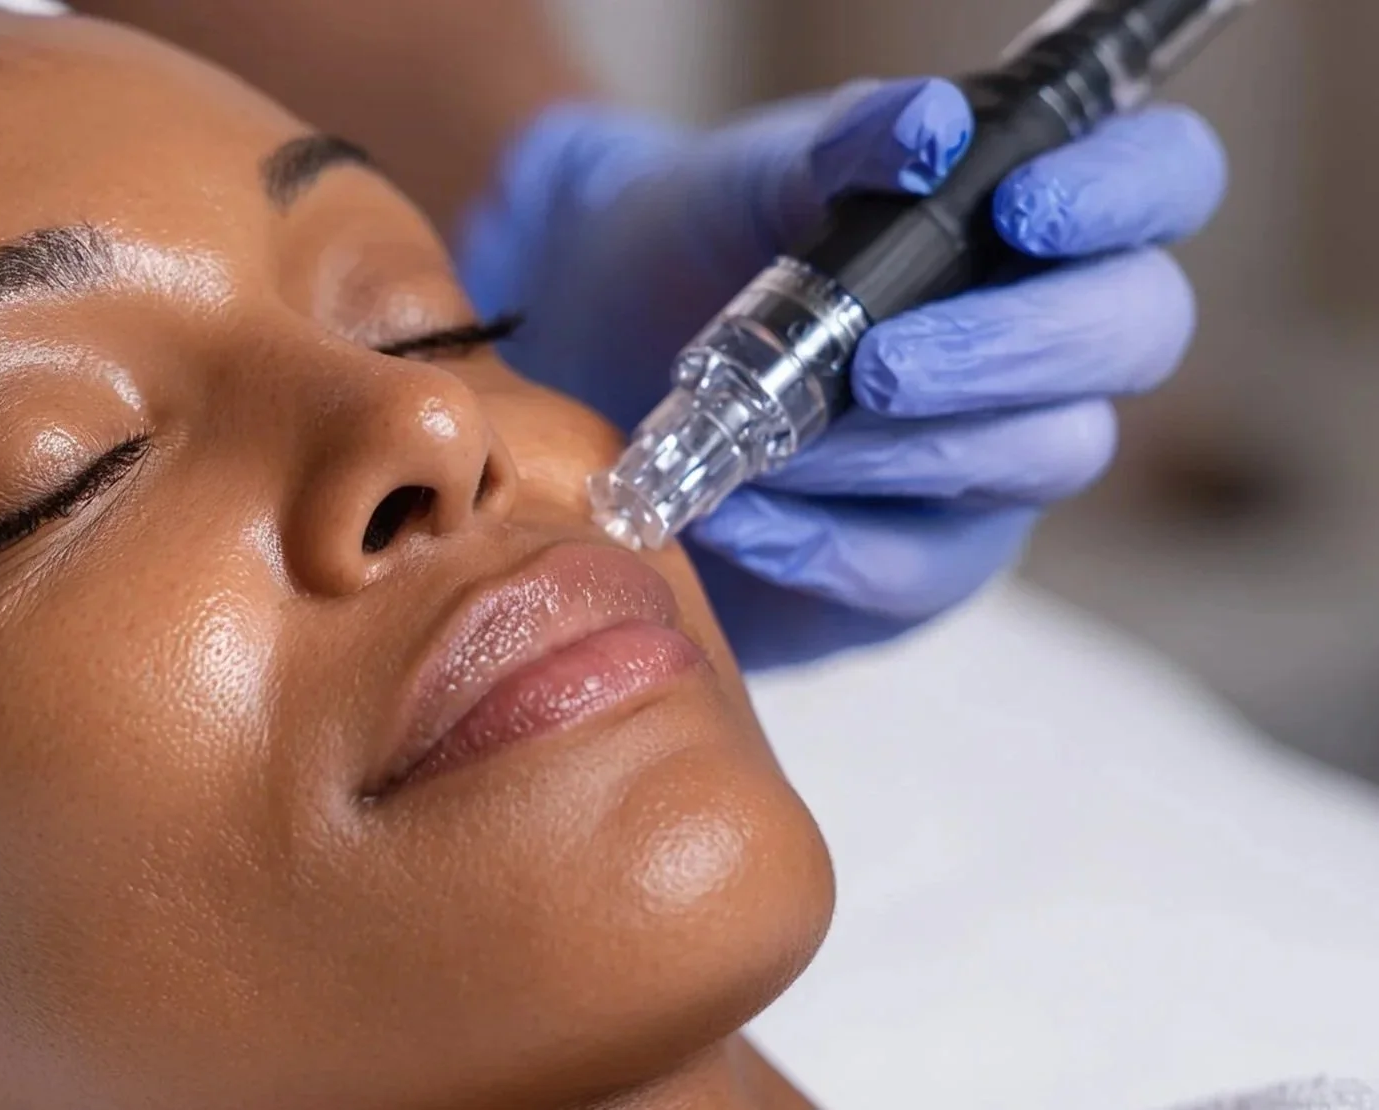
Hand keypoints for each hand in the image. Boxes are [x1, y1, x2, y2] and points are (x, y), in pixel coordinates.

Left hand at [456, 79, 1226, 668]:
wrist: (604, 353)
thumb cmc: (710, 244)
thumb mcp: (758, 182)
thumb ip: (844, 148)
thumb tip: (929, 129)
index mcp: (1031, 210)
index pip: (1161, 178)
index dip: (1126, 193)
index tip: (1022, 213)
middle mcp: (1050, 333)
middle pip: (1134, 332)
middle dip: (1009, 350)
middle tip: (881, 365)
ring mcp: (1005, 454)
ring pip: (1042, 458)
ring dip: (899, 453)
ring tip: (774, 442)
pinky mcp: (931, 559)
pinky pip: (924, 569)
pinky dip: (824, 544)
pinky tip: (739, 516)